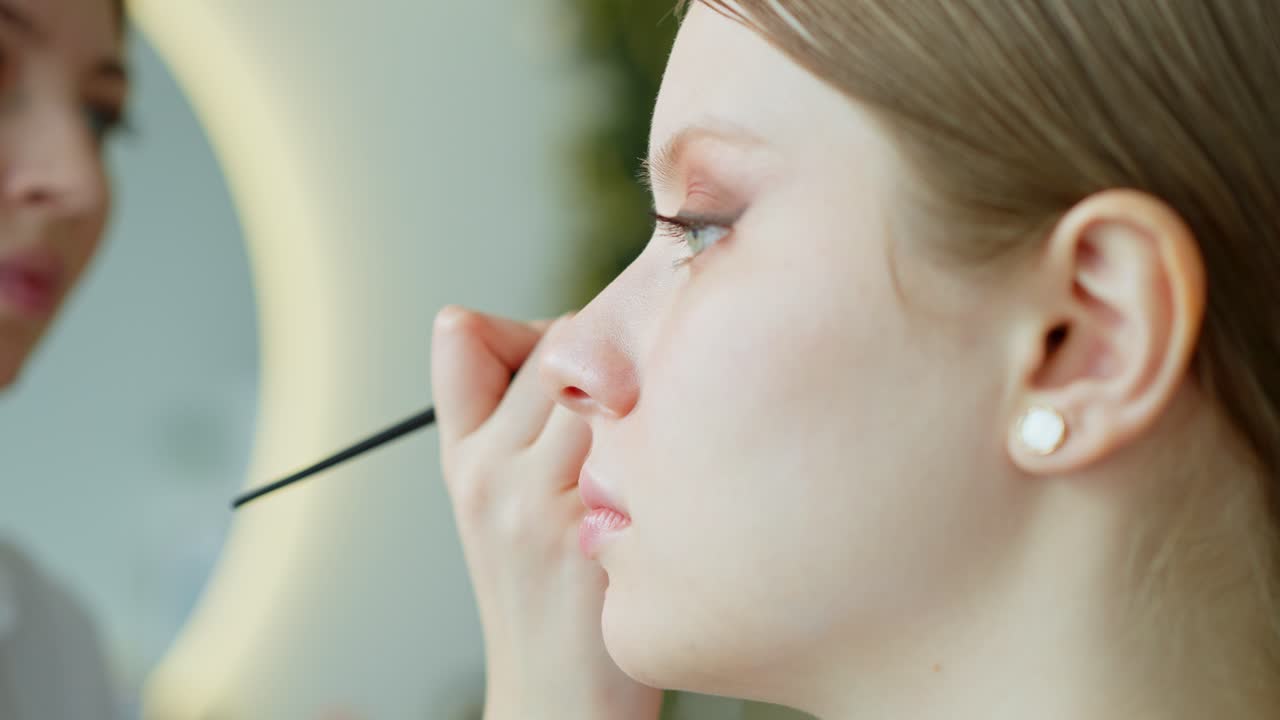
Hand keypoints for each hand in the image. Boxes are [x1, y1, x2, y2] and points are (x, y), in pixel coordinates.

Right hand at [432, 306, 662, 719]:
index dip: (530, 332)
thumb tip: (566, 341)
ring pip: (605, 379)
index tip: (569, 365)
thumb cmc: (541, 589)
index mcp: (460, 458)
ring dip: (645, 388)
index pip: (468, 334)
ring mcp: (541, 501)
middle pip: (558, 345)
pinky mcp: (595, 530)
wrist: (555, 695)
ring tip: (659, 433)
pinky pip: (640, 435)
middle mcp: (489, 473)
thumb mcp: (490, 500)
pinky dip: (664, 434)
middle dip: (605, 355)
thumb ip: (500, 416)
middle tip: (634, 398)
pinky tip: (674, 471)